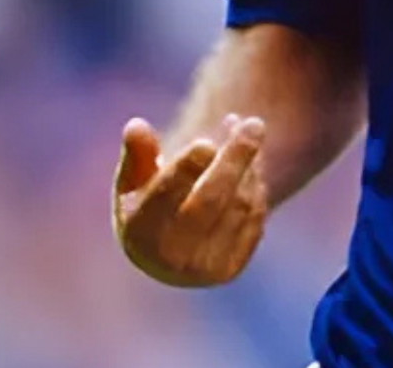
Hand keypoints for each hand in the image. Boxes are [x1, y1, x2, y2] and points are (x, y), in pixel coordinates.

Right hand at [113, 113, 268, 287]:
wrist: (168, 252)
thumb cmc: (150, 202)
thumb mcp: (136, 179)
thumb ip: (138, 153)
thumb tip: (135, 127)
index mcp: (139, 231)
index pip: (165, 196)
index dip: (186, 168)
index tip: (206, 142)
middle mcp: (169, 258)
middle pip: (210, 200)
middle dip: (234, 158)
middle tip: (255, 123)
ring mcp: (202, 268)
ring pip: (239, 204)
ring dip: (249, 164)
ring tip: (247, 130)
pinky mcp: (230, 268)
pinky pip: (255, 217)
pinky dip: (257, 184)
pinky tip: (251, 164)